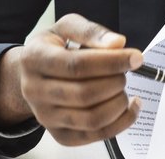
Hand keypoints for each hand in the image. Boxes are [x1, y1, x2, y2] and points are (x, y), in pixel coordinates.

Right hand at [0, 14, 143, 145]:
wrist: (29, 75)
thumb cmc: (51, 49)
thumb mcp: (65, 28)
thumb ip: (90, 32)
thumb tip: (118, 44)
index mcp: (34, 59)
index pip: (76, 65)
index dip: (110, 62)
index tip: (135, 58)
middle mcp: (34, 91)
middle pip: (85, 94)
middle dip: (115, 82)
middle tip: (125, 72)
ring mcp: (46, 117)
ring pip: (92, 119)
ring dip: (119, 103)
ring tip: (122, 88)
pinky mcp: (60, 135)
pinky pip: (96, 135)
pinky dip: (121, 123)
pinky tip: (129, 107)